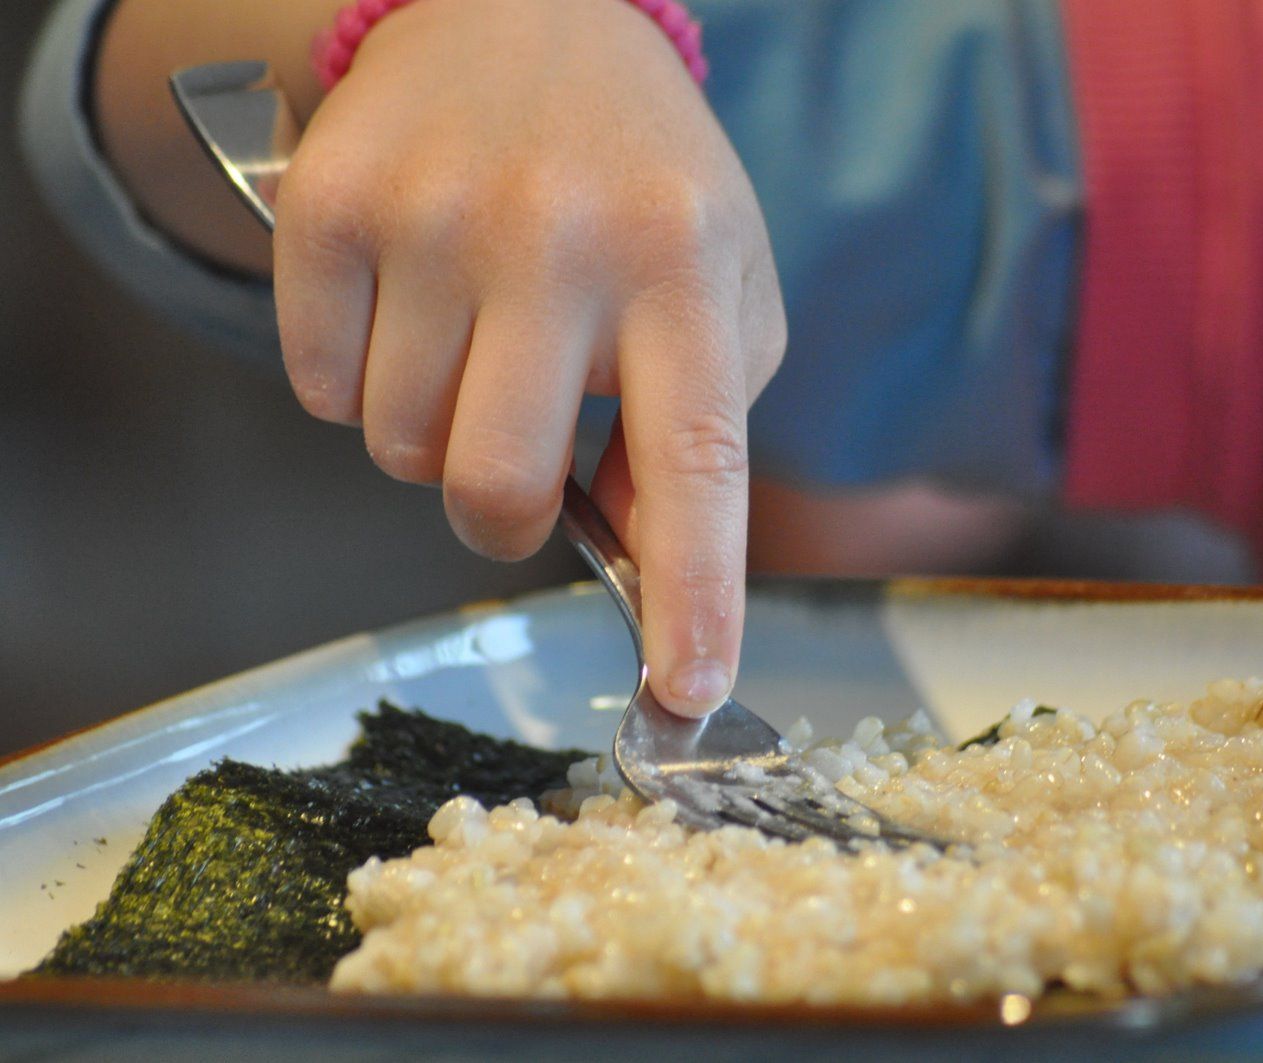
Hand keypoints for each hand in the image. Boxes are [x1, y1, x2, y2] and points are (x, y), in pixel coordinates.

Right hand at [273, 0, 785, 714]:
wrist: (524, 10)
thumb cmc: (641, 179)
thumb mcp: (724, 284)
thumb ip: (700, 421)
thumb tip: (630, 544)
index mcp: (682, 270)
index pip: (696, 464)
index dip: (694, 594)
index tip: (689, 690)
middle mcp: (559, 241)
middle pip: (494, 489)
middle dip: (502, 513)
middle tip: (521, 454)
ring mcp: (432, 218)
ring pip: (398, 448)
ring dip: (436, 431)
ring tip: (476, 337)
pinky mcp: (328, 207)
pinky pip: (317, 390)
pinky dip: (359, 380)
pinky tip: (410, 304)